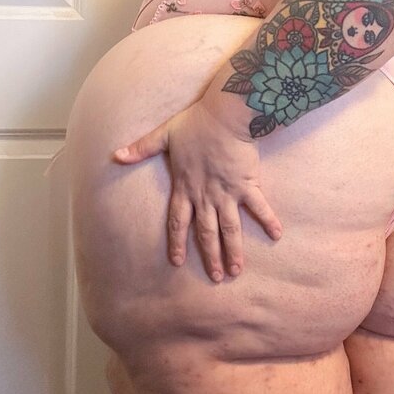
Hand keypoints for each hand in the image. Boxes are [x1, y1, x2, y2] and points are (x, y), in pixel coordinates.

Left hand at [112, 101, 282, 279]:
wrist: (225, 116)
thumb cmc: (195, 123)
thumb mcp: (163, 135)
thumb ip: (141, 148)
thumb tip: (116, 155)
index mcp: (185, 187)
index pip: (177, 222)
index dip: (177, 242)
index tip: (177, 261)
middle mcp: (206, 196)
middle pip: (207, 233)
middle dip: (211, 256)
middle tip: (217, 276)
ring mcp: (228, 193)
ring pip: (230, 229)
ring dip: (234, 250)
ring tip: (237, 270)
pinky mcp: (247, 184)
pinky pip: (259, 207)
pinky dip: (269, 221)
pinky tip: (277, 235)